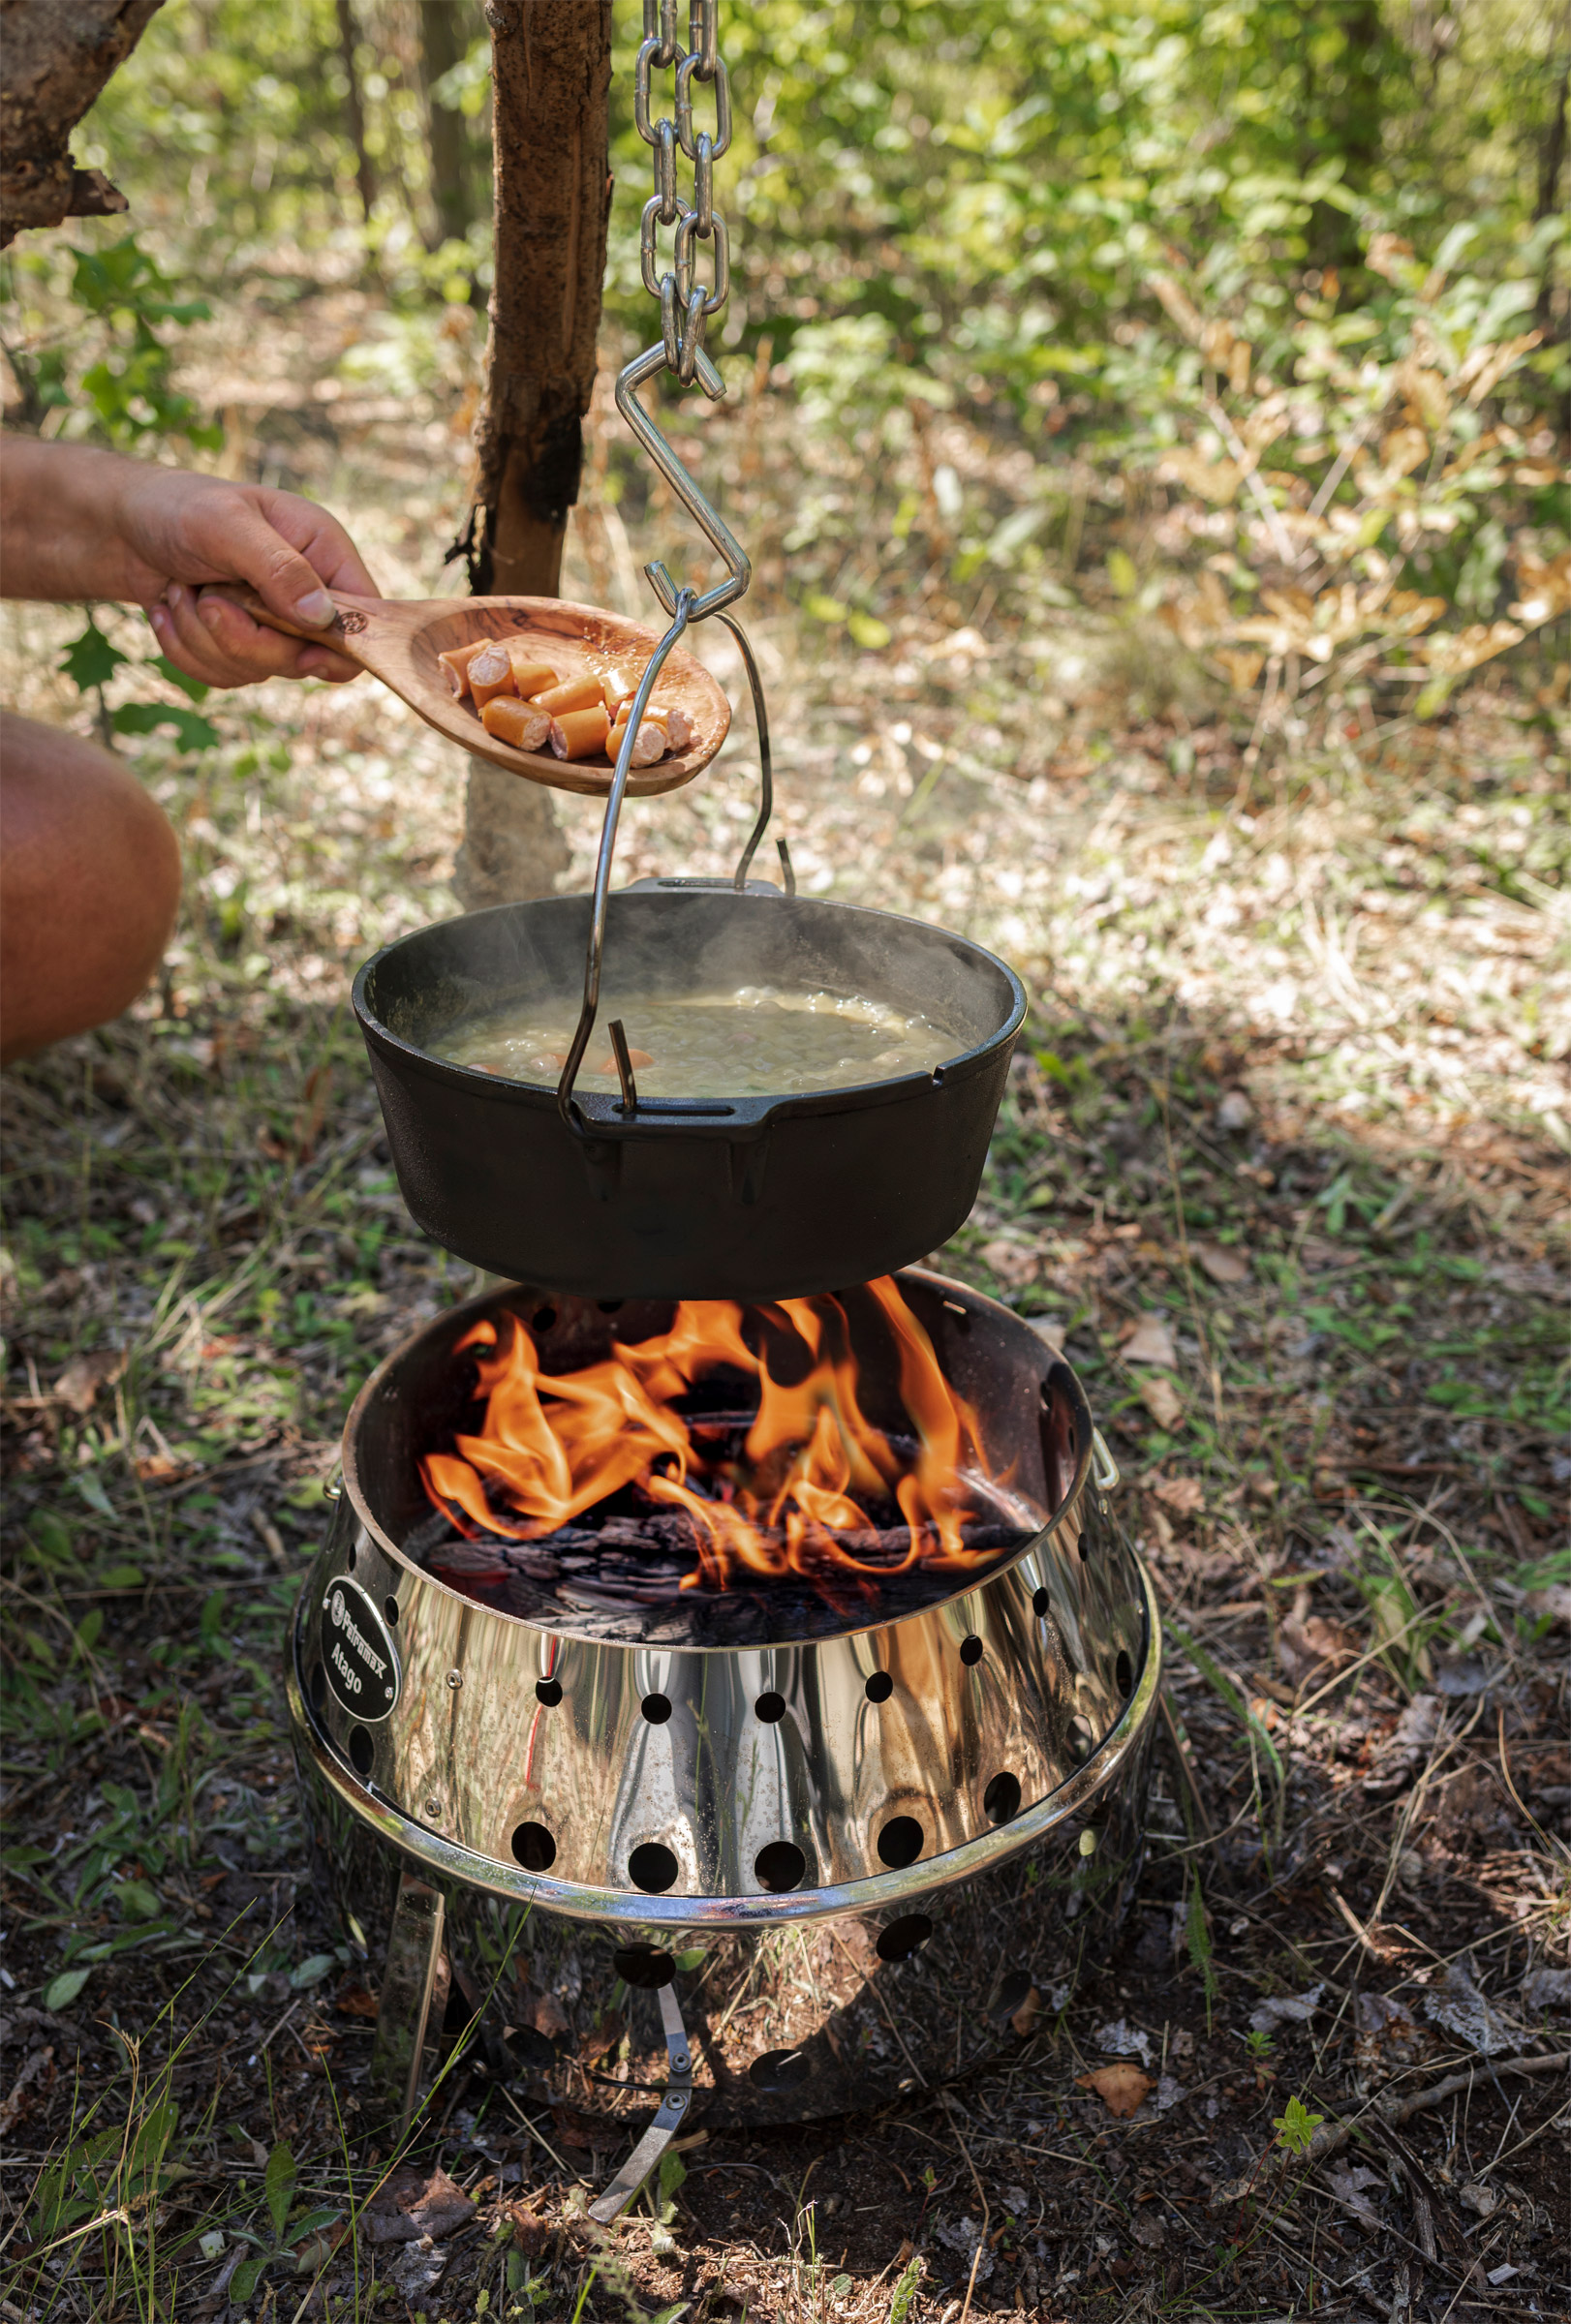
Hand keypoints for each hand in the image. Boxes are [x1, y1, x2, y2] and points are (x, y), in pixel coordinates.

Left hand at [112, 467, 380, 687]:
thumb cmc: (177, 507)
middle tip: (207, 599)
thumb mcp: (227, 525)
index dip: (339, 647)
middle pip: (306, 659)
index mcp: (323, 553)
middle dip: (244, 637)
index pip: (364, 619)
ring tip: (181, 592)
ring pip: (258, 670)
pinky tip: (169, 610)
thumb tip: (321, 618)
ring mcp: (272, 625)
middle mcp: (306, 593)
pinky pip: (224, 676)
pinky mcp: (238, 646)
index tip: (300, 652)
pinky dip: (186, 650)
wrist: (120, 526)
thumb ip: (278, 568)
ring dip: (205, 638)